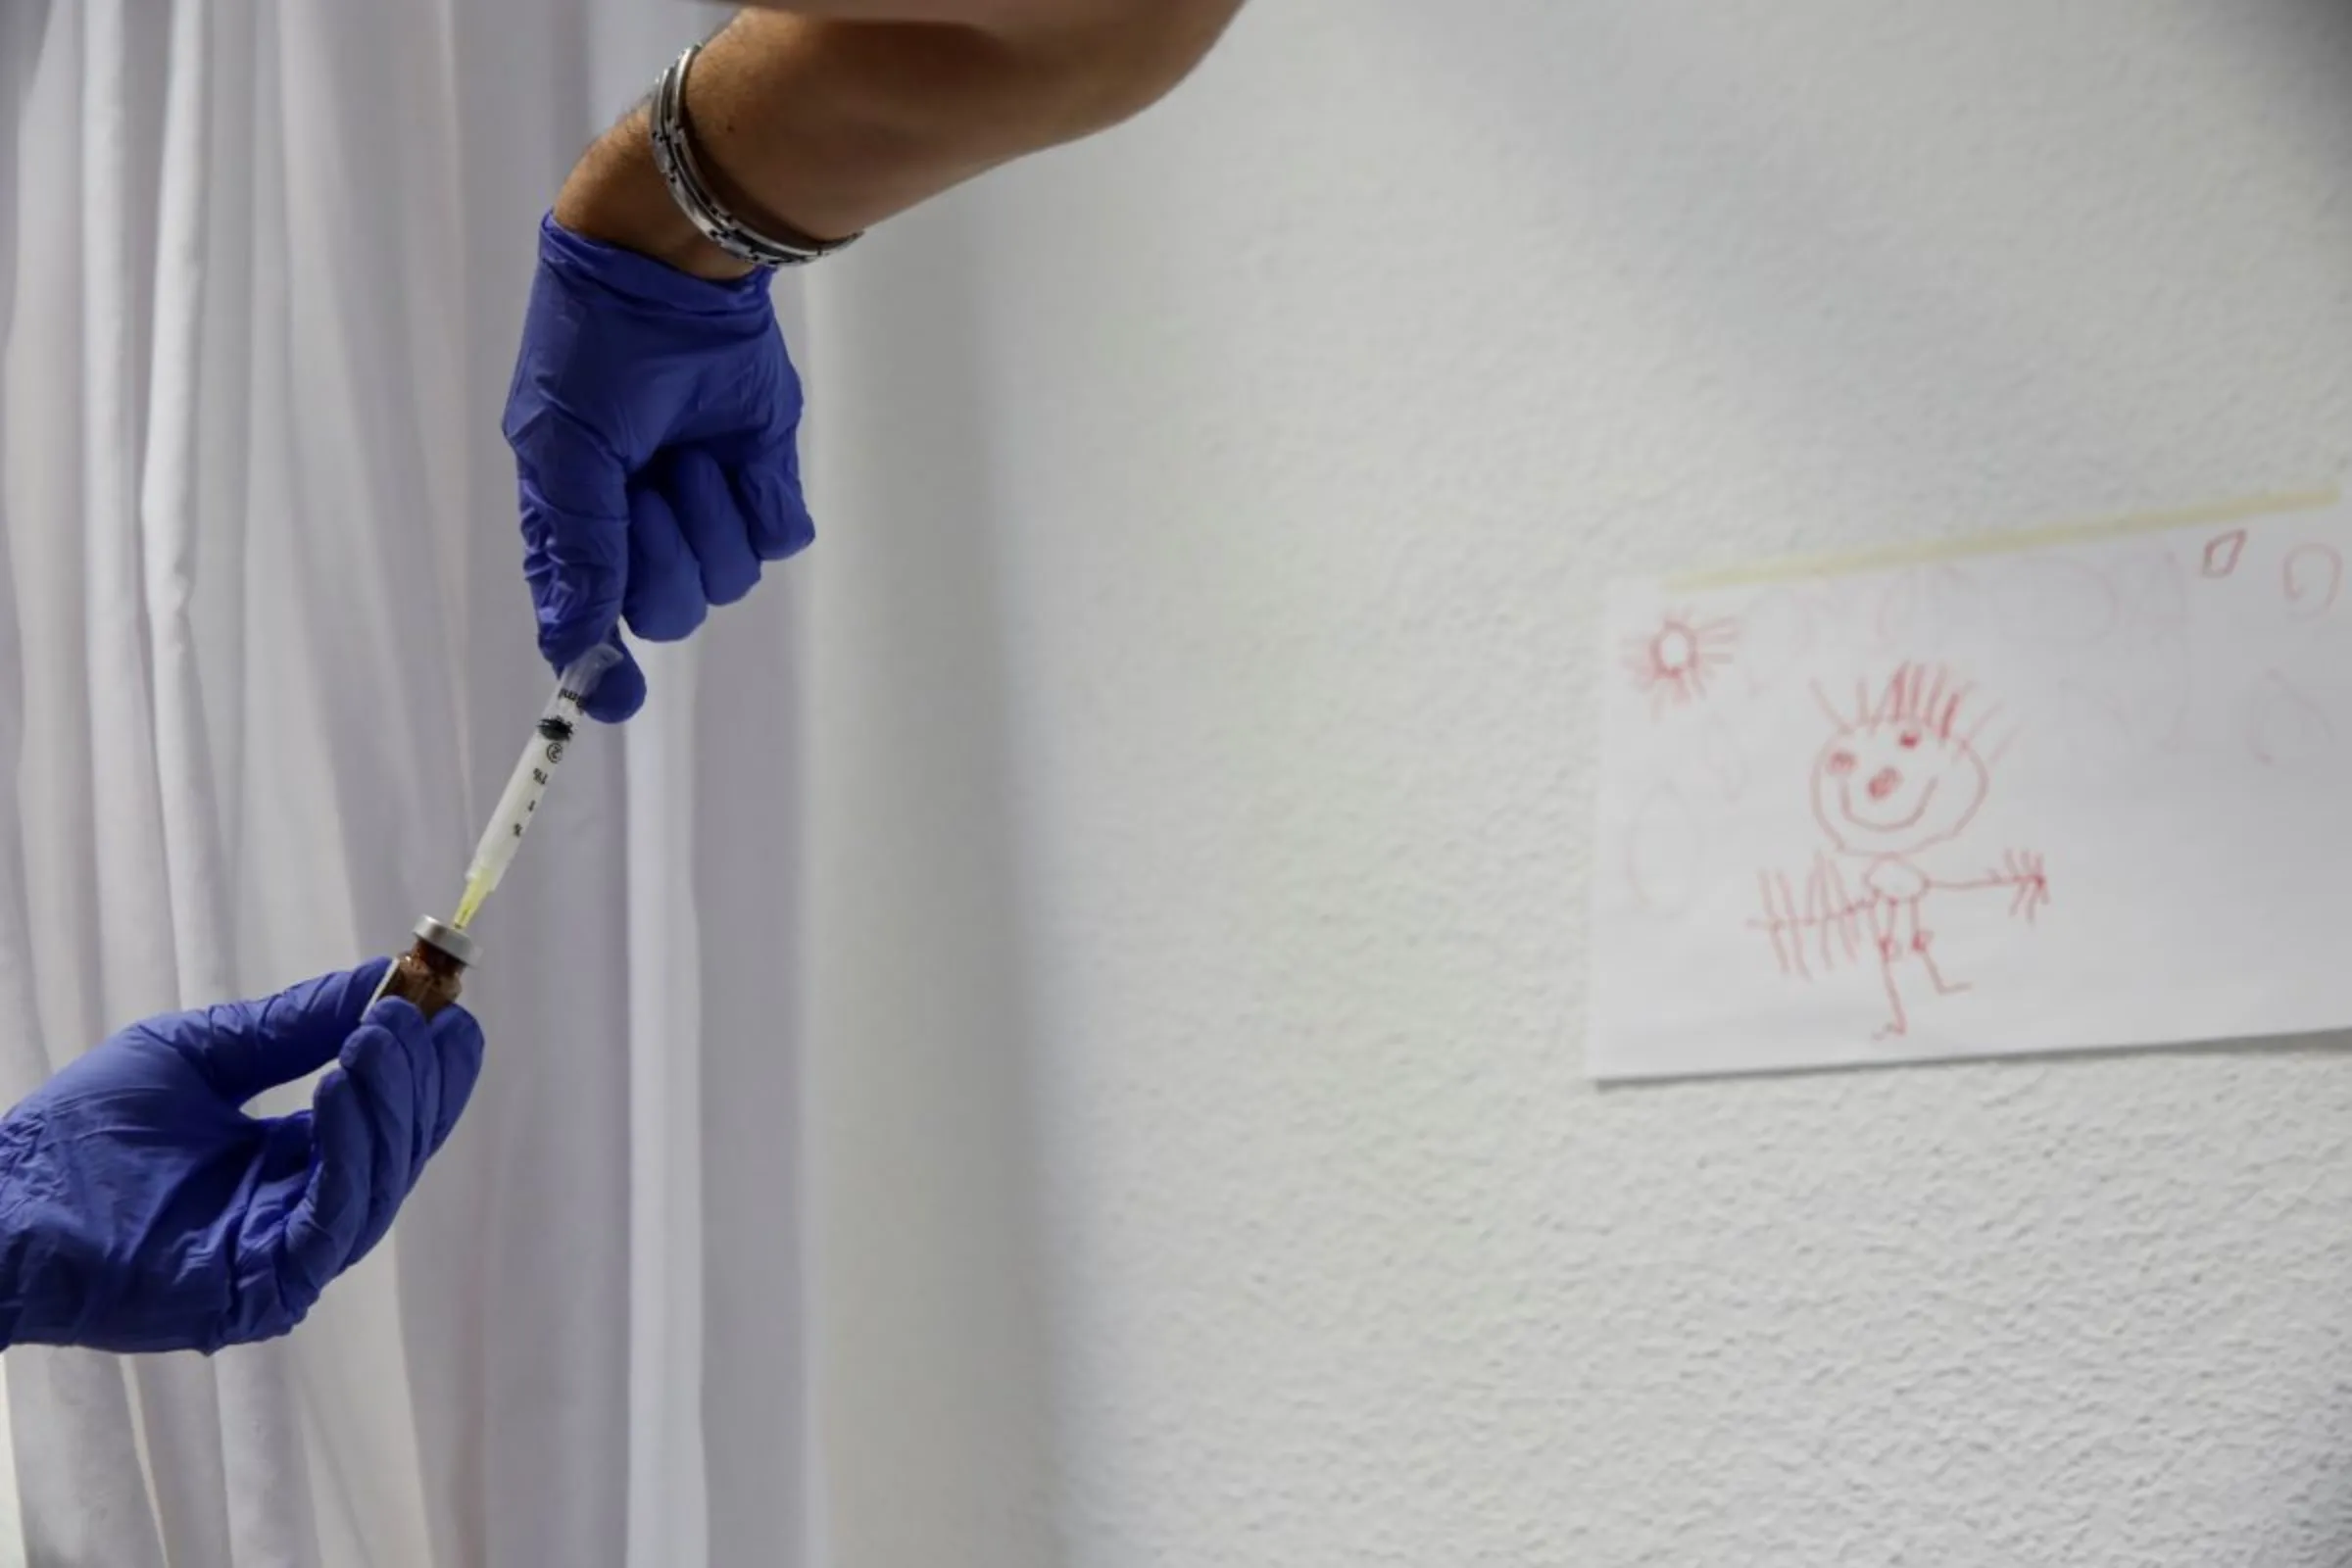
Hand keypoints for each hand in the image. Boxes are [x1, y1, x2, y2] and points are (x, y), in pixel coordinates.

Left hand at [0, 962, 483, 1354]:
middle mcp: (301, 1212)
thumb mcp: (202, 1054)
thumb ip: (289, 1027)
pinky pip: (332, 1222)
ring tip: (377, 1037)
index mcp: (293, 1164)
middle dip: (417, 1079)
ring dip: (389, 1106)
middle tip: (418, 1015)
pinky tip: (339, 1086)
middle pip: (399, 1151)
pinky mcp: (263, 1291)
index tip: (447, 1007)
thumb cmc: (81, 1134)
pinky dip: (350, 1153)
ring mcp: (285, 1257)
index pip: (387, 1119)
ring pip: (379, 1185)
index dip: (423, 1068)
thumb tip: (382, 977)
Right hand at [502, 208, 814, 722]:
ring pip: (728, 578)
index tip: (615, 698)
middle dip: (661, 557)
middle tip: (647, 491)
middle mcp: (641, 529)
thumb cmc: (595, 352)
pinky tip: (732, 446)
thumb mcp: (564, 449)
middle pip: (669, 611)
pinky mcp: (761, 480)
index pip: (587, 623)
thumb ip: (578, 551)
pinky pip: (777, 535)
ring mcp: (705, 507)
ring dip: (706, 513)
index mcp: (577, 526)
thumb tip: (573, 645)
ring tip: (686, 449)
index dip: (601, 667)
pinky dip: (757, 493)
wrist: (671, 276)